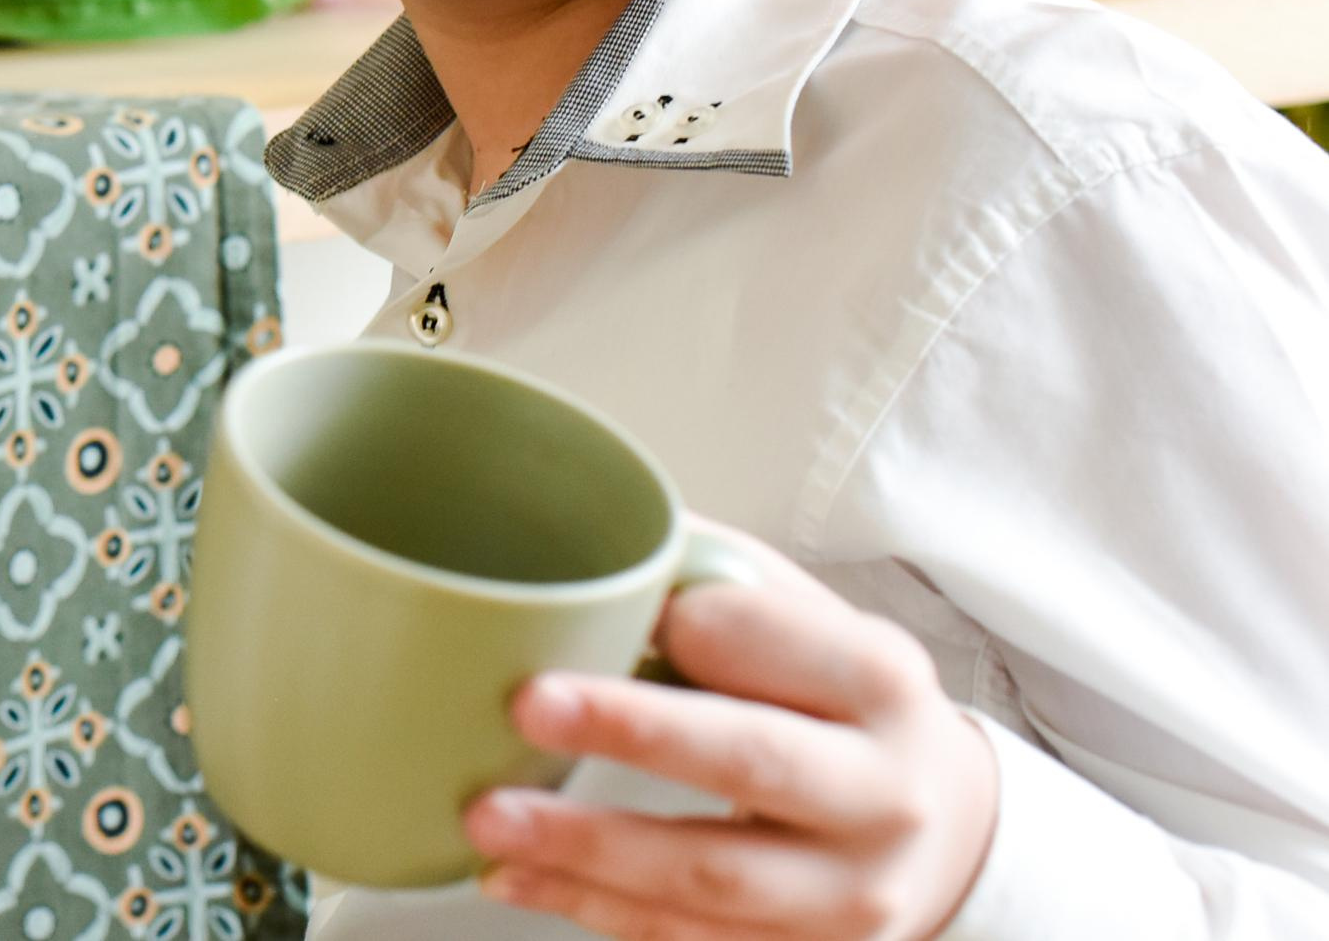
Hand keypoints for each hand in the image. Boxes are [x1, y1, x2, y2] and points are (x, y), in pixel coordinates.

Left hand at [464, 528, 997, 939]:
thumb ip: (726, 584)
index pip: (785, 643)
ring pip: (708, 875)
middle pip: (752, 760)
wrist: (944, 830)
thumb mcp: (820, 626)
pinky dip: (590, 908)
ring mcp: (848, 892)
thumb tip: (605, 532)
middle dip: (633, 733)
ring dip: (586, 848)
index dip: (695, 625)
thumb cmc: (850, 703)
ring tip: (489, 814)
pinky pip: (684, 938)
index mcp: (883, 679)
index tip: (613, 605)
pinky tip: (514, 874)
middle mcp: (883, 791)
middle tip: (529, 704)